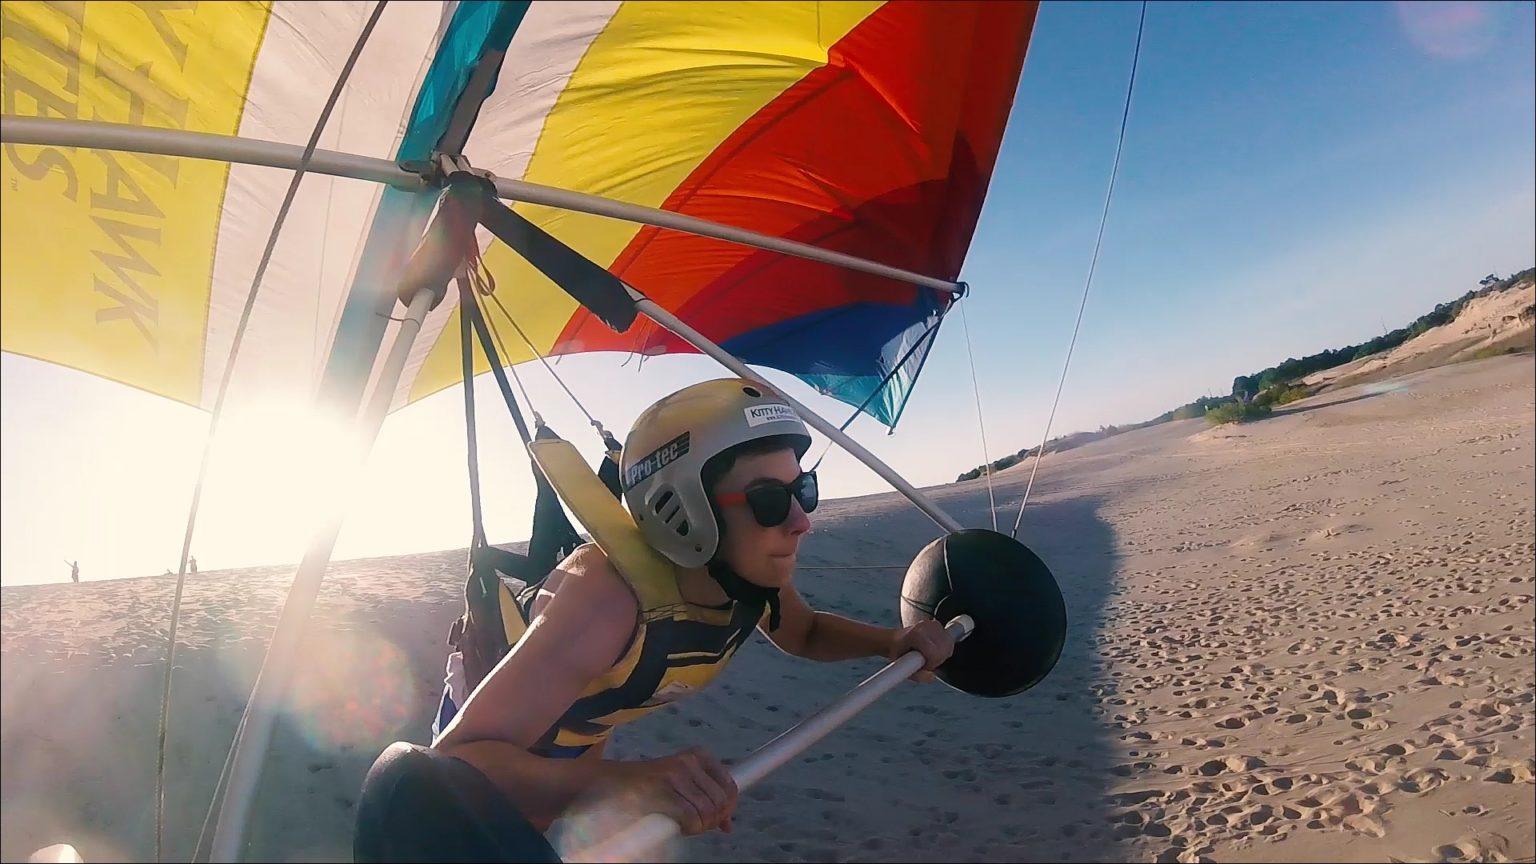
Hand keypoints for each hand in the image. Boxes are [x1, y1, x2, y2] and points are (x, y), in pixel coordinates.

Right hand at [600, 747, 738, 835]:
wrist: (607, 781)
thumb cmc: (644, 786)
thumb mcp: (680, 783)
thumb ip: (705, 798)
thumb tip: (728, 824)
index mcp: (697, 756)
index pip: (729, 785)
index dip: (728, 808)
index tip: (720, 820)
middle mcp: (688, 762)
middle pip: (720, 801)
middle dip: (713, 820)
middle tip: (698, 826)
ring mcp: (675, 775)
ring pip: (707, 811)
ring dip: (699, 826)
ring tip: (685, 825)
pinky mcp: (662, 791)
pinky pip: (690, 817)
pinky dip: (688, 828)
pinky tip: (677, 827)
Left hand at [887, 619, 954, 682]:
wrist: (894, 640)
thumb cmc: (898, 654)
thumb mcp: (903, 669)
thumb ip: (919, 676)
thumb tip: (932, 676)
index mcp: (915, 635)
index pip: (935, 653)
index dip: (932, 663)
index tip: (924, 665)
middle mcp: (925, 626)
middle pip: (944, 649)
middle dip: (938, 659)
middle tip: (926, 661)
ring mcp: (932, 624)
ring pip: (949, 644)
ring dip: (942, 654)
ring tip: (928, 655)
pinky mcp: (937, 624)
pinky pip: (949, 640)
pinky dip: (944, 647)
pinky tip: (934, 649)